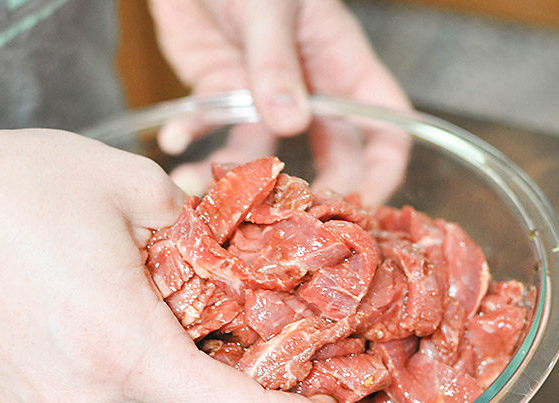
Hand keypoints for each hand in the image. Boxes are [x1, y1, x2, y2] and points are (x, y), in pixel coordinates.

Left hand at [149, 0, 412, 203]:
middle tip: (286, 224)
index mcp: (343, 64)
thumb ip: (277, 64)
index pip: (385, 128)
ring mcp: (263, 94)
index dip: (382, 172)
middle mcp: (309, 88)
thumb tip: (290, 123)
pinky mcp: (220, 90)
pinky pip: (210, 126)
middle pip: (329, 156)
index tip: (362, 207)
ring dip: (233, 177)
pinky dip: (190, 135)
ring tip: (201, 189)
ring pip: (260, 154)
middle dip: (311, 192)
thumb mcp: (272, 8)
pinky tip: (173, 140)